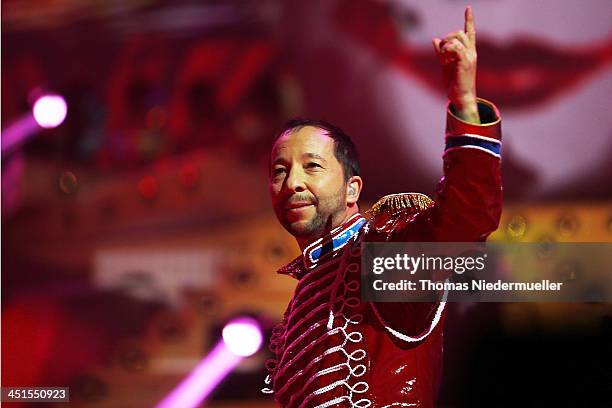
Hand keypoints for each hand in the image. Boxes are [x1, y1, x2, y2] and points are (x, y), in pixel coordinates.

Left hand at [432, 6, 478, 122]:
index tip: (468, 8)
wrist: (461, 96)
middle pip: (460, 33)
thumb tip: (434, 40)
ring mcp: (469, 57)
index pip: (470, 32)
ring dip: (445, 45)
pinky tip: (444, 59)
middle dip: (447, 37)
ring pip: (457, 38)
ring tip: (443, 57)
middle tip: (441, 52)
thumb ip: (441, 53)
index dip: (469, 20)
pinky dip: (446, 50)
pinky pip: (455, 47)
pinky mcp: (465, 62)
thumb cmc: (455, 82)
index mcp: (468, 52)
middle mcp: (471, 52)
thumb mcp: (445, 65)